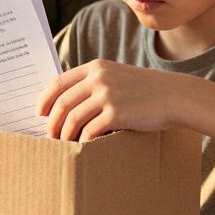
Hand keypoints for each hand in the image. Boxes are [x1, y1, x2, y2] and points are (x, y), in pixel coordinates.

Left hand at [36, 60, 186, 141]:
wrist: (174, 96)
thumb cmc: (145, 91)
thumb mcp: (117, 77)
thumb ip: (95, 83)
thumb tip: (68, 103)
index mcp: (96, 68)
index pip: (58, 82)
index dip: (45, 100)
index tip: (40, 113)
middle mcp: (98, 78)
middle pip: (62, 103)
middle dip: (52, 123)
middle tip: (50, 136)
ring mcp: (107, 95)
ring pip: (73, 118)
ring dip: (65, 135)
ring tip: (64, 144)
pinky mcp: (117, 113)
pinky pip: (90, 130)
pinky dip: (83, 141)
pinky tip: (83, 147)